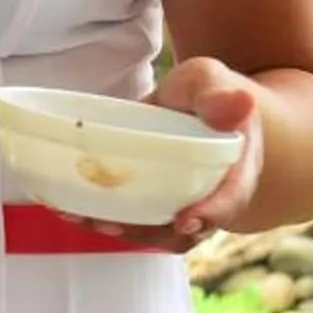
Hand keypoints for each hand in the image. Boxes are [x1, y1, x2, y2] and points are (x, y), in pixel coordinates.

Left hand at [53, 58, 265, 254]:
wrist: (194, 104)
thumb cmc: (203, 92)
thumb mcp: (209, 81)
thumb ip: (218, 92)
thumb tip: (239, 103)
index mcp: (236, 167)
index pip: (230, 198)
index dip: (211, 213)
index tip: (185, 220)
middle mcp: (213, 197)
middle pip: (190, 229)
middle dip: (152, 231)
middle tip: (111, 224)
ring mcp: (183, 206)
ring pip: (158, 231)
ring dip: (122, 230)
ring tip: (85, 217)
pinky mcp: (156, 206)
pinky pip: (136, 221)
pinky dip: (105, 218)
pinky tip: (73, 210)